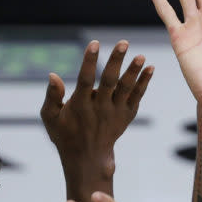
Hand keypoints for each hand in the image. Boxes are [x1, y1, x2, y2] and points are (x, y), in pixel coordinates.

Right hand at [40, 40, 153, 176]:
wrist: (88, 158)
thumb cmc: (65, 134)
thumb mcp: (51, 117)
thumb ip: (52, 96)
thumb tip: (52, 74)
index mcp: (80, 106)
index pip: (85, 79)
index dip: (89, 61)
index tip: (94, 43)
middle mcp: (100, 108)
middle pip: (109, 81)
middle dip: (116, 61)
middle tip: (123, 43)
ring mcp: (115, 112)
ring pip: (126, 89)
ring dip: (134, 72)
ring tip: (141, 56)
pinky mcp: (126, 116)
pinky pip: (136, 97)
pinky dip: (144, 83)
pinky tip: (150, 68)